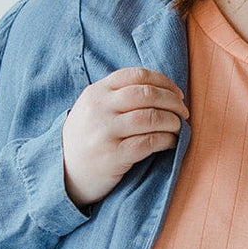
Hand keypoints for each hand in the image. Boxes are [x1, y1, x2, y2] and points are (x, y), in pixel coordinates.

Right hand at [61, 66, 188, 208]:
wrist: (63, 172)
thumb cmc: (87, 138)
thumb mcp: (93, 108)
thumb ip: (117, 95)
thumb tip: (161, 88)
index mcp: (96, 92)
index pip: (136, 76)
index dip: (163, 82)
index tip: (177, 93)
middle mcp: (99, 109)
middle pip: (147, 94)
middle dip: (172, 101)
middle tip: (184, 112)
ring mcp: (105, 132)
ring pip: (151, 118)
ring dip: (172, 121)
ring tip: (179, 127)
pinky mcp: (113, 156)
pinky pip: (149, 143)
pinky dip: (166, 140)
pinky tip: (171, 142)